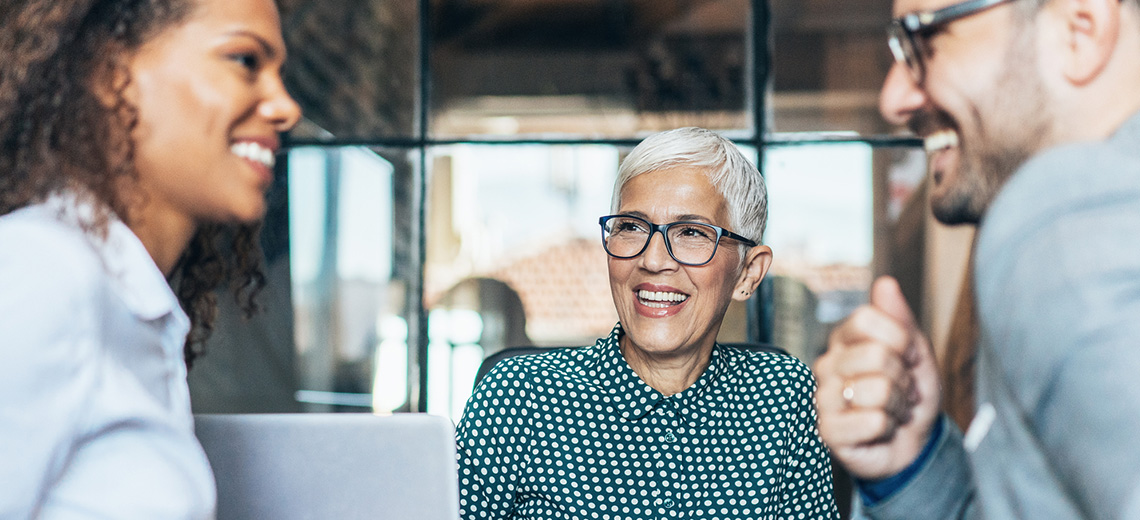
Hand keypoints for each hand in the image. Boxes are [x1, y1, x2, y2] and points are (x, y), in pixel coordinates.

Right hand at [813, 276, 941, 479]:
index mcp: (844, 340)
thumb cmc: (910, 397)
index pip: (867, 319)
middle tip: (900, 391)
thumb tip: (885, 283)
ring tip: (891, 411)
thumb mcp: (917, 355)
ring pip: (878, 390)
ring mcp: (824, 397)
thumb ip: (900, 320)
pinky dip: (888, 428)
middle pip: (876, 355)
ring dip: (898, 407)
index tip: (907, 358)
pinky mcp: (828, 430)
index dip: (900, 340)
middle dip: (903, 378)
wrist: (912, 444)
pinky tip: (879, 430)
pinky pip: (873, 421)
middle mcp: (828, 364)